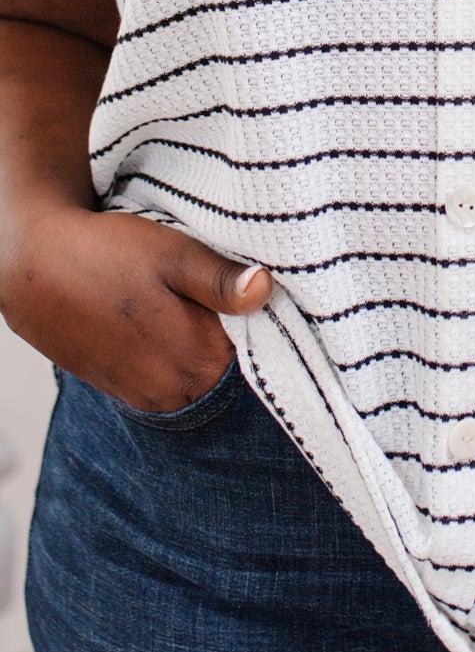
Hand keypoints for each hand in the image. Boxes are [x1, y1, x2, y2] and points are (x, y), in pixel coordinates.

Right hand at [0, 205, 272, 412]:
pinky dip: (178, 356)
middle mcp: (178, 393)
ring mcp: (149, 398)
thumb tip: (265, 291)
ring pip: (202, 378)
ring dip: (205, 348)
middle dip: (238, 338)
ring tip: (190, 306)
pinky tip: (167, 321)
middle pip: (233, 372)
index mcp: (199, 362)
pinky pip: (172, 380)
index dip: (267, 325)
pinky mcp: (126, 392)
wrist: (30, 268)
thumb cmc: (103, 255)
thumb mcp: (172, 254)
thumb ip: (220, 279)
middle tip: (227, 293)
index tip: (262, 295)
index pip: (262, 356)